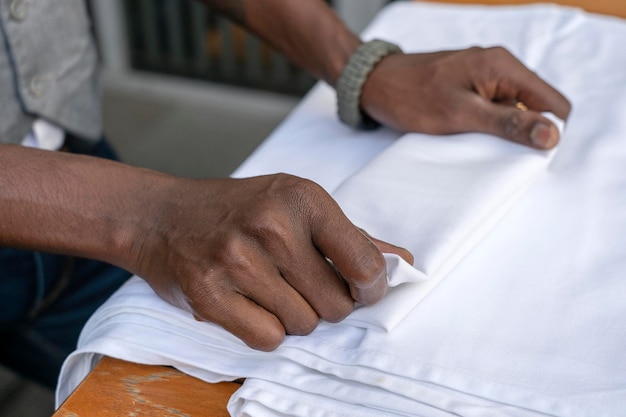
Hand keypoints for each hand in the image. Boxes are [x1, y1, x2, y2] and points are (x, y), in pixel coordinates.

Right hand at [131, 174, 412, 350]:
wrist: (162, 217)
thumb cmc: (238, 210)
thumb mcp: (295, 204)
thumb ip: (350, 236)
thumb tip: (403, 263)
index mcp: (302, 198)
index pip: (364, 262)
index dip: (371, 287)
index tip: (363, 289)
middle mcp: (270, 226)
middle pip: (336, 305)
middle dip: (328, 304)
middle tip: (303, 285)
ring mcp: (236, 261)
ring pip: (303, 325)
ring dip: (295, 316)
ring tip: (272, 289)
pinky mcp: (209, 295)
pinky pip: (268, 338)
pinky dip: (266, 330)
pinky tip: (251, 304)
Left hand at [361, 46, 570, 148]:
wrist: (373, 84)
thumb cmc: (411, 96)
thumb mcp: (461, 115)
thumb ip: (507, 123)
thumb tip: (552, 134)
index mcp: (503, 67)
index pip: (553, 102)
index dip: (547, 131)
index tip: (527, 154)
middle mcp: (499, 67)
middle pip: (535, 107)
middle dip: (523, 132)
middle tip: (494, 150)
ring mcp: (484, 76)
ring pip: (513, 110)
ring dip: (501, 130)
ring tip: (473, 141)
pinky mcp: (469, 87)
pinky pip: (492, 109)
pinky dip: (485, 125)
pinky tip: (465, 135)